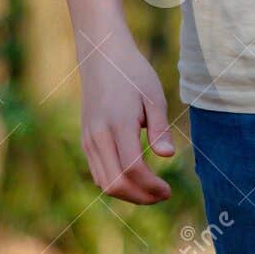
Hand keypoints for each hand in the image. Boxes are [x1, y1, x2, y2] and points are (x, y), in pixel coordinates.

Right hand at [77, 30, 174, 205]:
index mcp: (117, 124)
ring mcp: (88, 140)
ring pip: (104, 183)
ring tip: (151, 190)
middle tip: (163, 195)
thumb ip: (160, 128)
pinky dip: (117, 183)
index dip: (151, 187)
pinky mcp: (86, 140)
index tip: (169, 190)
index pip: (133, 169)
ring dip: (129, 193)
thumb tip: (168, 156)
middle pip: (115, 184)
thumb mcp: (153, 95)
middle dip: (141, 197)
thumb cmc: (132, 73)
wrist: (101, 56)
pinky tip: (136, 178)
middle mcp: (98, 136)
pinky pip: (98, 173)